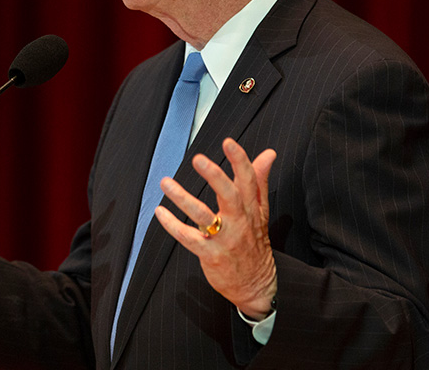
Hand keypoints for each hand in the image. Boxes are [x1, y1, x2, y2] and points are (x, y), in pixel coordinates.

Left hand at [154, 138, 276, 318]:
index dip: (240, 161)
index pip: (248, 181)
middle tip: (198, 159)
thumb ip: (260, 180)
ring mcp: (225, 240)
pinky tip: (160, 212)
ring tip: (165, 182)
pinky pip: (189, 238)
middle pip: (229, 196)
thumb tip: (269, 153)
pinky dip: (173, 225)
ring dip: (183, 198)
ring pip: (204, 216)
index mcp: (251, 209)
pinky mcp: (211, 255)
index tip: (228, 142)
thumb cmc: (255, 242)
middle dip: (215, 177)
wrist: (256, 285)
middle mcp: (240, 222)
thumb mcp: (261, 211)